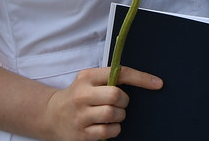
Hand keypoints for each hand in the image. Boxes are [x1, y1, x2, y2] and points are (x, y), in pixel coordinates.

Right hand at [42, 66, 161, 140]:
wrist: (50, 115)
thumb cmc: (78, 96)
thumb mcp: (89, 80)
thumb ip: (109, 78)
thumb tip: (145, 80)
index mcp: (87, 77)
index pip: (120, 73)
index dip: (142, 78)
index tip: (158, 83)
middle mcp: (82, 95)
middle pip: (116, 95)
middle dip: (123, 101)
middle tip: (119, 104)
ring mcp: (80, 115)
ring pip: (113, 114)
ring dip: (119, 116)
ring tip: (112, 114)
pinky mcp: (81, 134)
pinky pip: (108, 131)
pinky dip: (114, 129)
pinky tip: (107, 125)